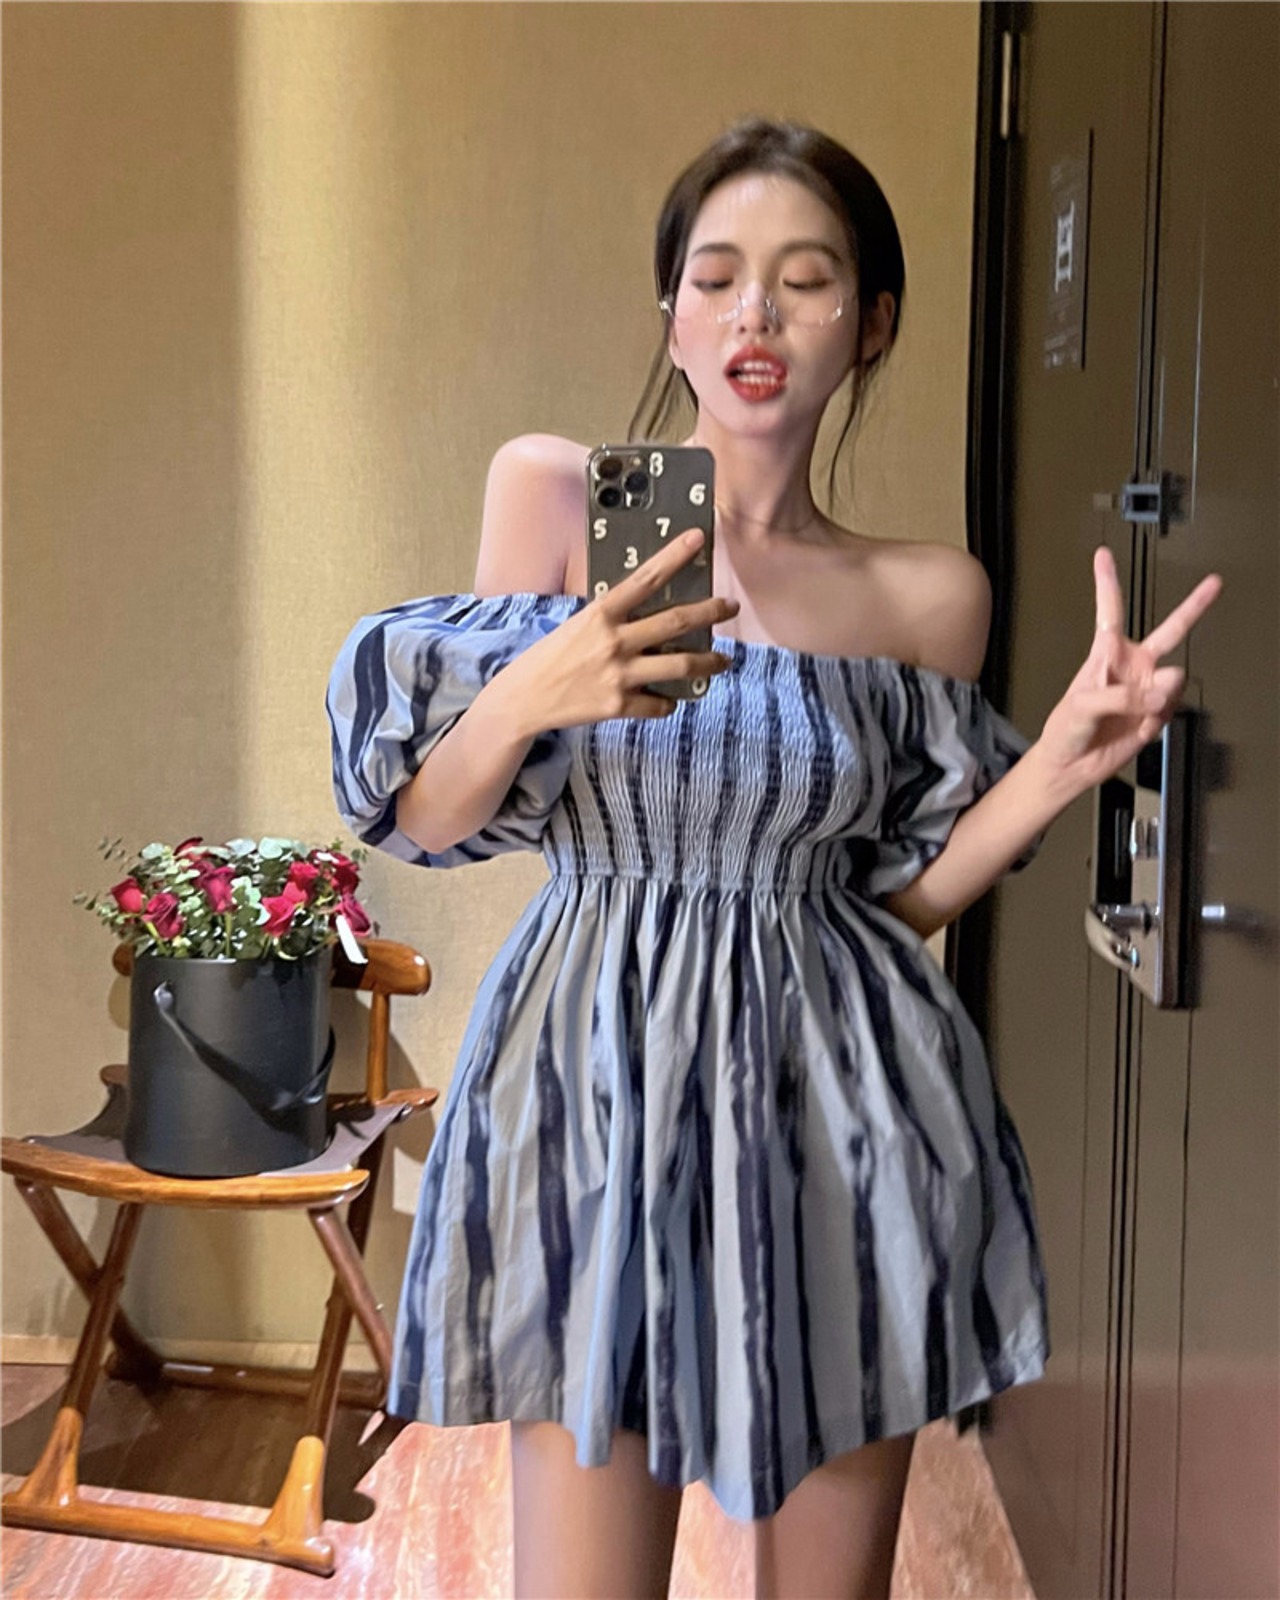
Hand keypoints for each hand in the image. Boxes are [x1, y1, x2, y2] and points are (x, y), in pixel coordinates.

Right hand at [495, 529, 738, 732]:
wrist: (524, 698)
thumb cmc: (551, 657)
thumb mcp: (579, 625)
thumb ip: (613, 618)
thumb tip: (650, 612)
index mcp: (601, 614)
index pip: (645, 578)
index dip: (674, 556)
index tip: (698, 538)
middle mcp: (614, 641)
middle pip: (675, 621)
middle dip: (710, 612)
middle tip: (730, 606)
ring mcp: (618, 675)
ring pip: (680, 665)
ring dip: (709, 662)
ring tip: (724, 660)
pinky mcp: (618, 706)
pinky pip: (660, 704)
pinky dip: (668, 701)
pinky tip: (670, 698)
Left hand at [1035, 546, 1222, 794]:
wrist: (1072, 763)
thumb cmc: (1067, 728)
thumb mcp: (1083, 704)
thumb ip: (1121, 695)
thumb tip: (1159, 693)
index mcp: (1107, 653)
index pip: (1109, 611)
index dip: (1106, 582)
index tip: (1102, 555)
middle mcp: (1133, 665)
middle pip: (1169, 630)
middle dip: (1194, 606)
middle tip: (1214, 583)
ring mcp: (1148, 688)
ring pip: (1173, 680)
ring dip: (1155, 698)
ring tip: (1135, 712)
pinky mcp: (1158, 712)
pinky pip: (1169, 710)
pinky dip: (1154, 722)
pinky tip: (1136, 728)